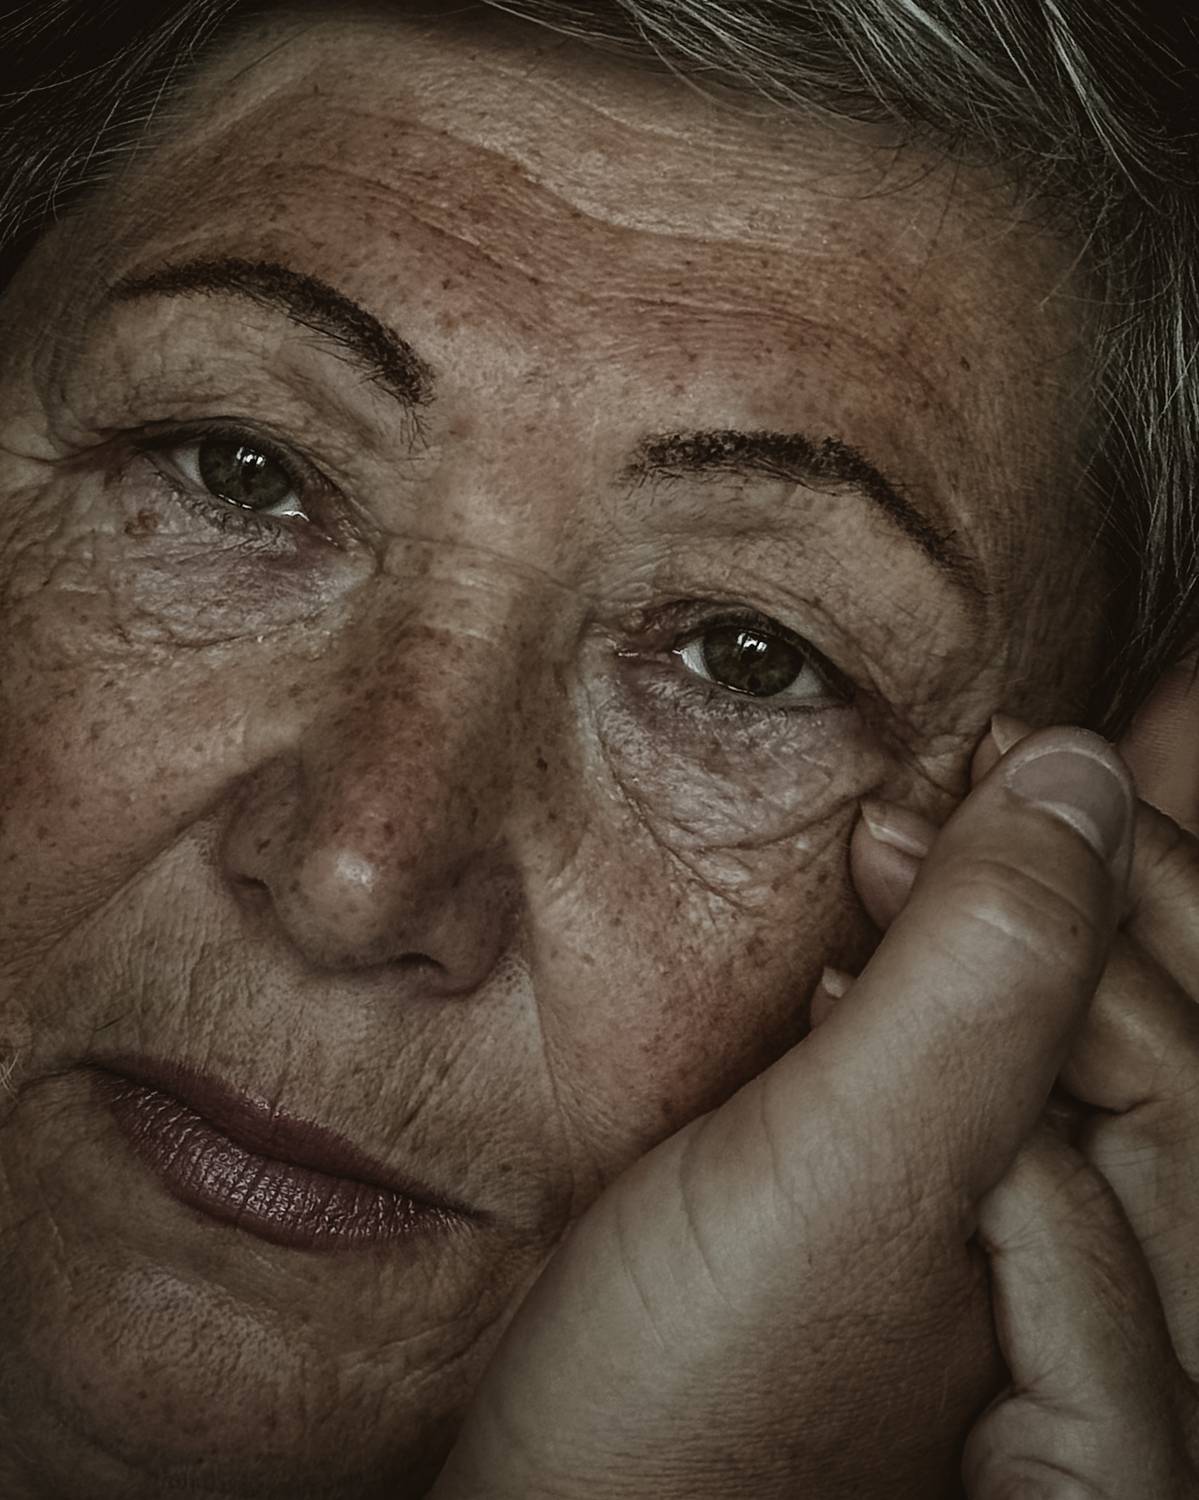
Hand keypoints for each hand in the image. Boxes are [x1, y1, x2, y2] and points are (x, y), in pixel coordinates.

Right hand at [430, 726, 1134, 1499]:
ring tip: (907, 846)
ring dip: (1005, 932)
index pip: (1178, 1053)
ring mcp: (1042, 1315)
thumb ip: (983, 986)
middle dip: (1064, 888)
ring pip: (1079, 1068)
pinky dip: (951, 1001)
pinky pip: (1006, 1103)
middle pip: (1157, 1047)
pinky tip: (872, 954)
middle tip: (961, 775)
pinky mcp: (953, 1285)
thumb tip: (1079, 780)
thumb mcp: (842, 1180)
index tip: (963, 770)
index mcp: (1157, 1358)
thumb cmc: (685, 1416)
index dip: (1078, 887)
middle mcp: (1134, 1342)